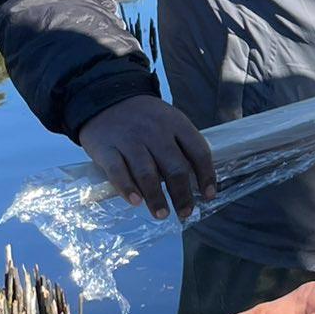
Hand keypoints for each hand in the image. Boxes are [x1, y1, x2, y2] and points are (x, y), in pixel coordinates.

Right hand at [78, 94, 216, 220]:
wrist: (105, 98)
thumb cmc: (144, 118)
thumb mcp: (169, 121)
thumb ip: (182, 146)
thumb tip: (197, 182)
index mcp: (176, 124)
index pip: (198, 151)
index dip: (206, 175)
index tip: (208, 195)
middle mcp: (155, 132)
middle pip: (174, 167)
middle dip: (182, 194)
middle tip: (185, 213)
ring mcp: (130, 140)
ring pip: (147, 173)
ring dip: (156, 197)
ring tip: (162, 214)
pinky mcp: (106, 148)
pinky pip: (118, 171)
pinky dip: (127, 187)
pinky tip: (135, 201)